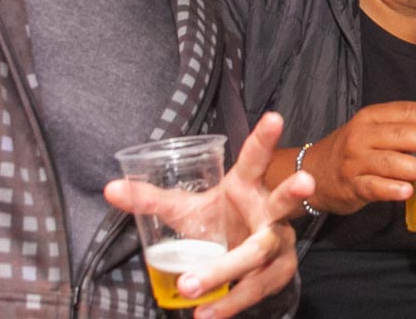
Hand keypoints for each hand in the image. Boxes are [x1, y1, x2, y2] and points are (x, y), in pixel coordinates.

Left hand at [104, 112, 313, 318]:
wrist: (244, 256)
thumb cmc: (219, 221)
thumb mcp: (186, 208)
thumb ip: (151, 200)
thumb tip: (110, 188)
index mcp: (248, 185)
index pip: (256, 158)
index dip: (264, 138)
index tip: (274, 116)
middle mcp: (270, 211)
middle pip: (282, 202)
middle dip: (293, 191)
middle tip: (304, 181)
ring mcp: (280, 242)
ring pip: (260, 255)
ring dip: (228, 271)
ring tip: (192, 285)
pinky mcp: (279, 272)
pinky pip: (256, 288)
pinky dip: (229, 303)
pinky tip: (208, 315)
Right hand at [302, 101, 415, 214]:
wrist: (312, 171)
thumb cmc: (351, 150)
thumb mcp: (371, 130)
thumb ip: (400, 129)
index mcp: (370, 117)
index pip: (406, 111)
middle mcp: (361, 136)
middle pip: (400, 134)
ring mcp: (355, 161)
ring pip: (389, 162)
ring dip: (415, 167)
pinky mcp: (351, 186)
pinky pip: (373, 187)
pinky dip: (392, 189)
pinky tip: (408, 191)